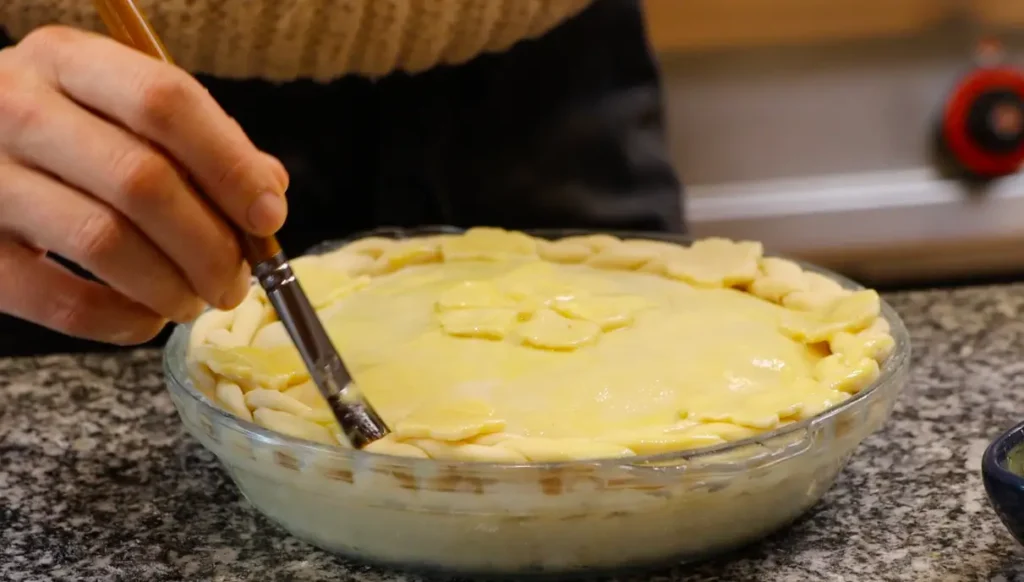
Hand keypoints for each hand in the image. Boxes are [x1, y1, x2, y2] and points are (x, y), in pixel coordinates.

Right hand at [0, 26, 288, 344]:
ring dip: (171, 287)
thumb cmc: (67, 136)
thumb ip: (199, 143)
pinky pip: (61, 300)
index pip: (165, 101)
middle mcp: (17, 107)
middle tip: (236, 282)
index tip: (269, 217)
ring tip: (195, 302)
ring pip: (104, 241)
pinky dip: (121, 321)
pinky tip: (146, 320)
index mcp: (68, 61)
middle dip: (210, 245)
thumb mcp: (123, 111)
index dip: (230, 165)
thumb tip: (268, 191)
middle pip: (142, 179)